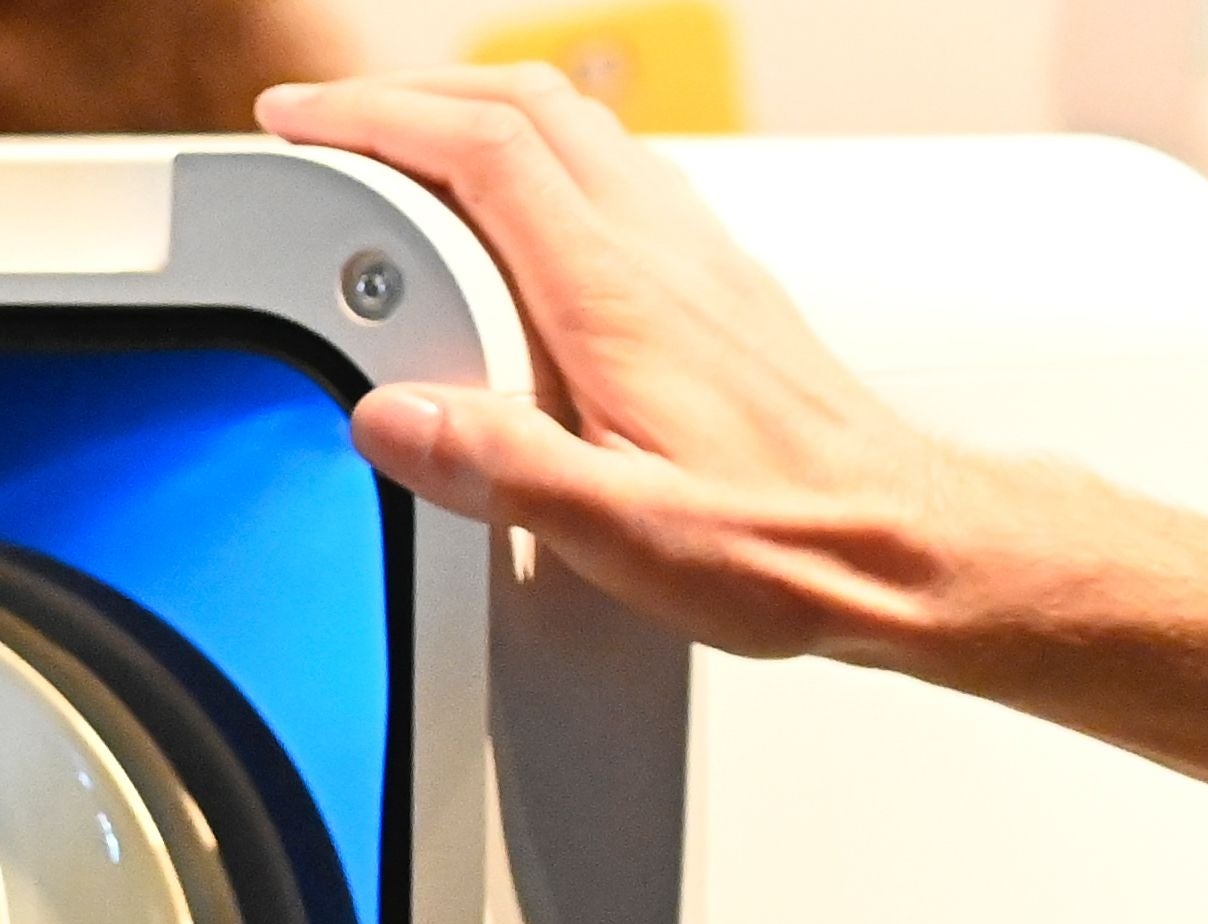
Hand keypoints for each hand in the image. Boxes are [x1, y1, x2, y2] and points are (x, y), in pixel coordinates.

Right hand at [254, 68, 1060, 666]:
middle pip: (528, 105)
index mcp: (618, 299)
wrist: (905, 546)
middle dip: (409, 94)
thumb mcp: (624, 535)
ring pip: (575, 126)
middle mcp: (663, 255)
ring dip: (475, 110)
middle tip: (328, 118)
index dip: (378, 119)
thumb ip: (501, 470)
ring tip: (402, 142)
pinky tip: (517, 205)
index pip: (486, 152)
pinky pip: (615, 172)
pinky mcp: (717, 284)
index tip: (302, 122)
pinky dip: (538, 154)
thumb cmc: (783, 543)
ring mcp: (696, 259)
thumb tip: (392, 416)